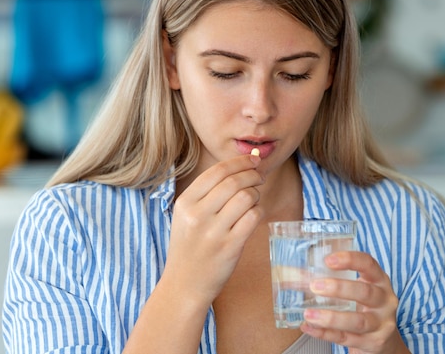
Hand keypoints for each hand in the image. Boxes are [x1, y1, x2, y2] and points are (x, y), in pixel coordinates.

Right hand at [162, 154, 264, 305]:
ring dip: (255, 194)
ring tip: (253, 200)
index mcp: (185, 203)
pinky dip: (258, 211)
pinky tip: (254, 214)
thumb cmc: (189, 247)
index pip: (217, 171)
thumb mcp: (186, 216)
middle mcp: (197, 215)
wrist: (184, 284)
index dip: (239, 161)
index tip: (252, 159)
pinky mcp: (230, 246)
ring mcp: (214, 231)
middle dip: (252, 174)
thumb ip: (207, 193)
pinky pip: (253, 217)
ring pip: (246, 197)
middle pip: (234, 181)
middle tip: (259, 176)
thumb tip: (239, 166)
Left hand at [300, 252, 409, 353]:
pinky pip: (348, 338)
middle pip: (365, 292)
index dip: (350, 260)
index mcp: (380, 280)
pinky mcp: (374, 342)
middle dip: (339, 288)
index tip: (328, 260)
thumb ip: (336, 280)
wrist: (383, 337)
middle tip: (314, 286)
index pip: (369, 264)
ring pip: (358, 321)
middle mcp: (385, 300)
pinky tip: (310, 328)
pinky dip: (326, 334)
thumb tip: (295, 274)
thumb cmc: (365, 306)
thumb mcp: (359, 289)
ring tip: (309, 314)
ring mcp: (382, 323)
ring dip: (331, 317)